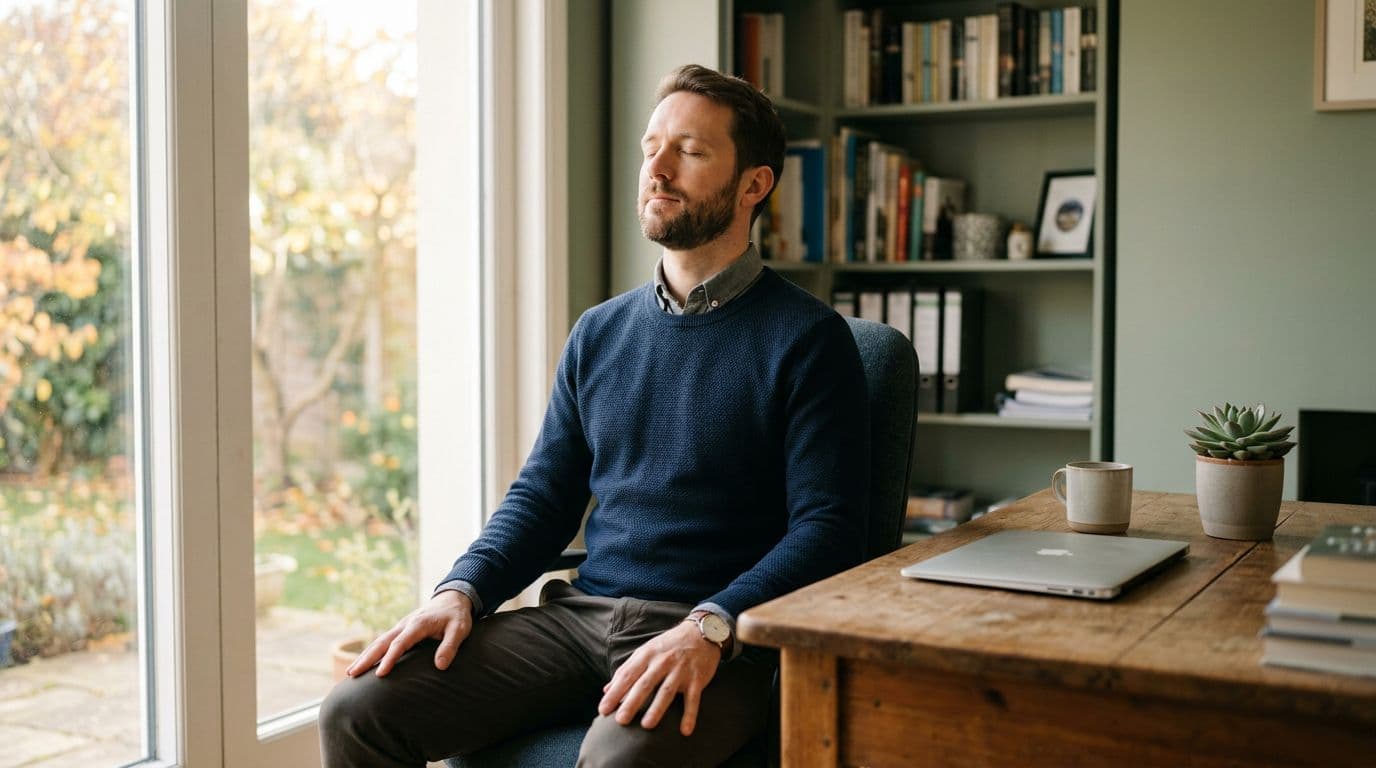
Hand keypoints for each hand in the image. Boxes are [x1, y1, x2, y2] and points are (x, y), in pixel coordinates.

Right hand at [346, 590, 473, 677]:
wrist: (453, 598)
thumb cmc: (456, 616)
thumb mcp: (459, 629)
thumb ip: (450, 646)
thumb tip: (440, 666)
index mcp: (418, 624)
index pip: (400, 643)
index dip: (390, 659)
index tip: (380, 674)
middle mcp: (405, 625)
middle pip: (382, 642)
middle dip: (366, 658)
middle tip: (352, 674)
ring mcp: (401, 627)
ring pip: (379, 642)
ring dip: (365, 656)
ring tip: (351, 672)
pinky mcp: (401, 630)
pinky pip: (383, 642)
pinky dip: (372, 652)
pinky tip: (364, 663)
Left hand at [597, 619, 720, 735]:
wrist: (700, 632)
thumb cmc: (668, 645)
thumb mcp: (645, 651)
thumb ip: (626, 670)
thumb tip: (606, 689)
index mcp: (646, 655)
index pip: (627, 675)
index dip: (614, 692)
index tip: (603, 710)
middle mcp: (662, 662)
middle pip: (645, 684)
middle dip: (632, 702)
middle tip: (621, 720)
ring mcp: (680, 670)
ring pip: (667, 691)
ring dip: (657, 708)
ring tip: (646, 725)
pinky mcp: (697, 678)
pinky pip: (693, 699)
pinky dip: (690, 714)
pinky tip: (685, 730)